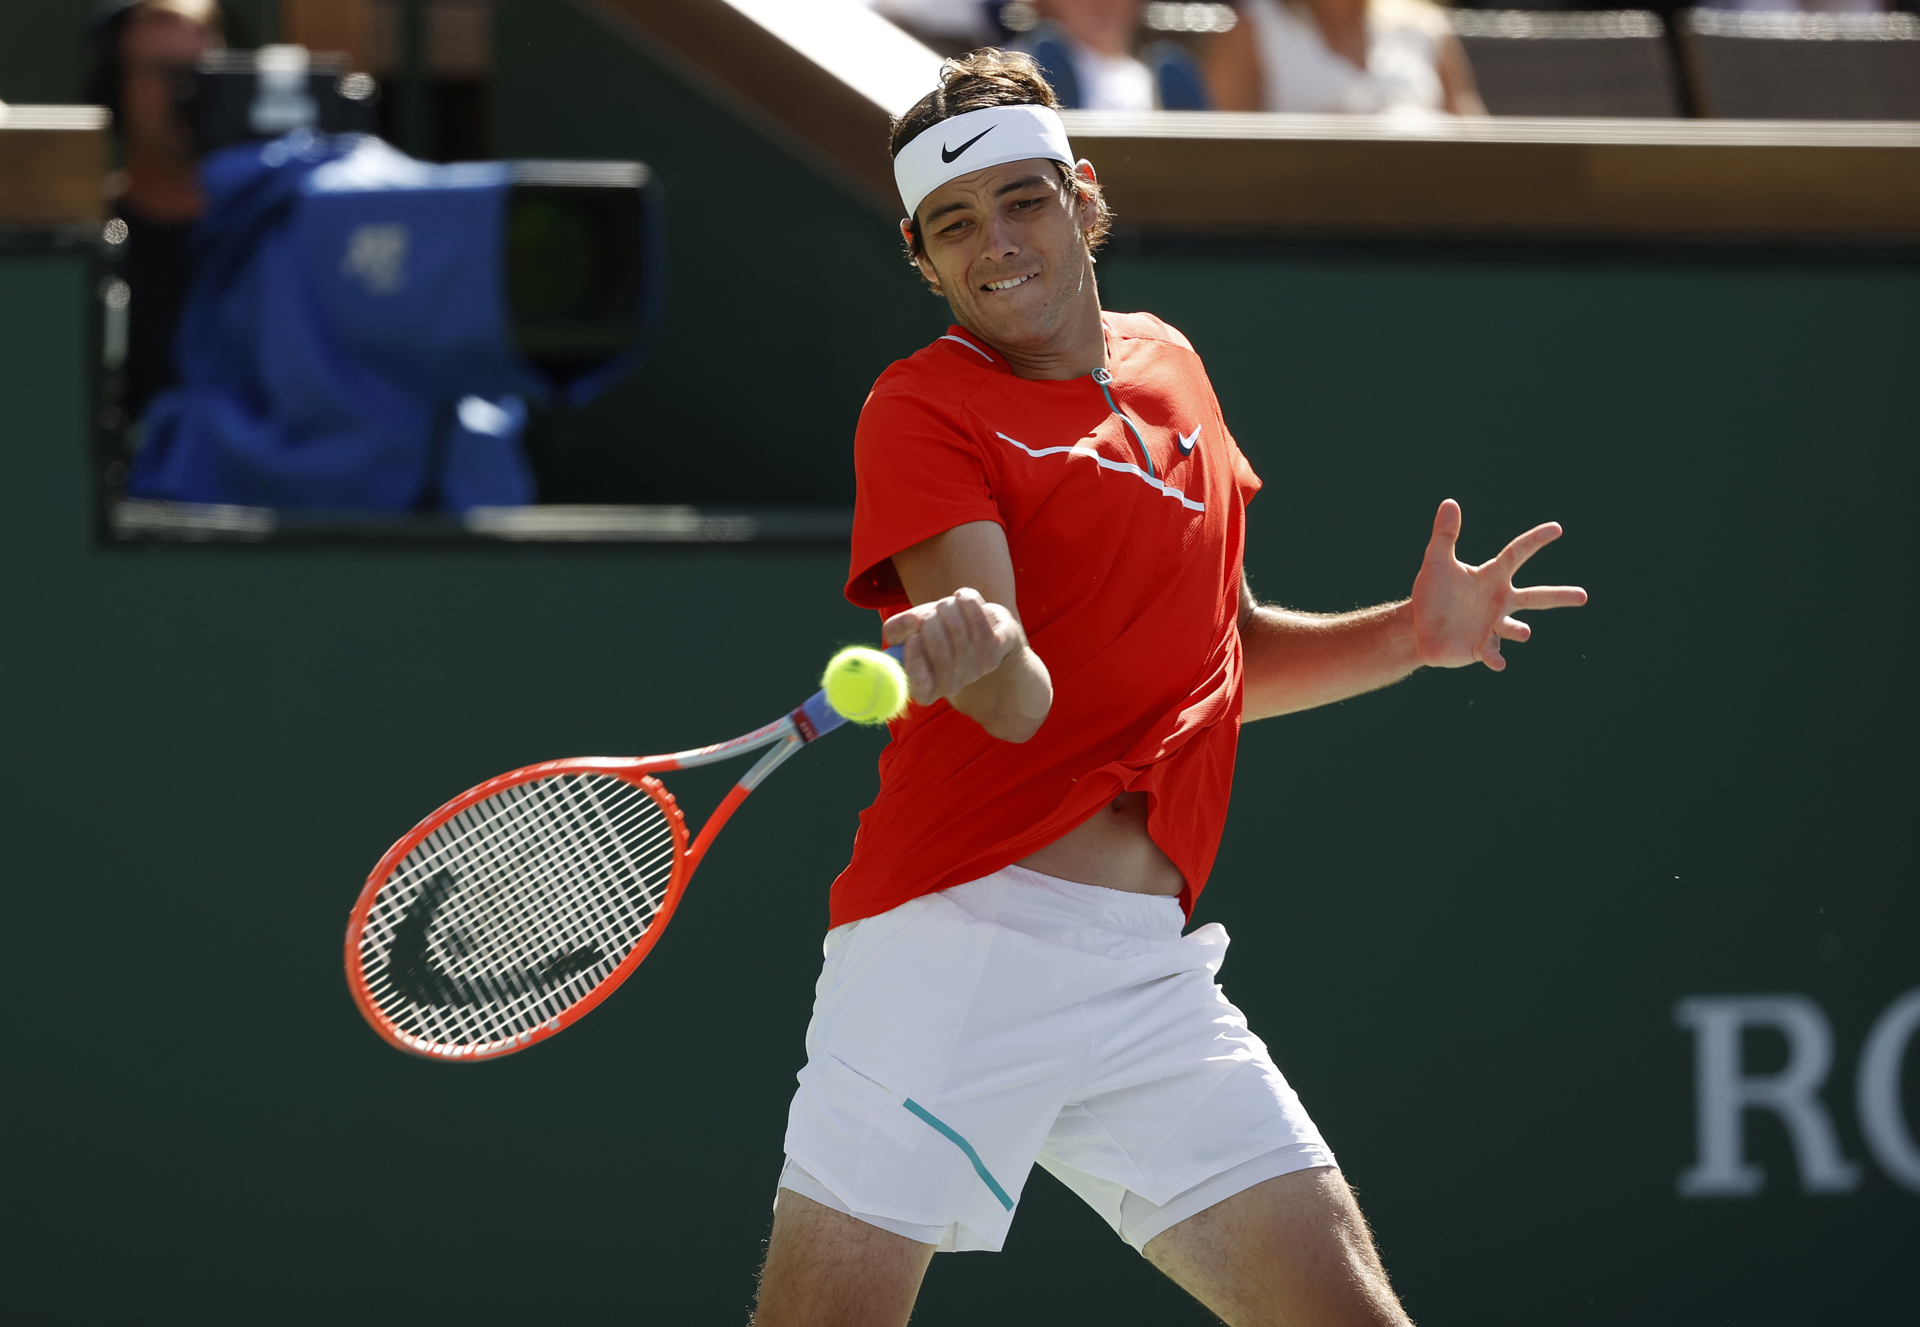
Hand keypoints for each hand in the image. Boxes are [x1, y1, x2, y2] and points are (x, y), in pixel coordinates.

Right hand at [883, 587, 1026, 704]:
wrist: (979, 628)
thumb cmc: (938, 631)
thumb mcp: (910, 630)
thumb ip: (896, 629)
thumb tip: (910, 624)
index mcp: (925, 689)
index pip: (918, 685)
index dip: (914, 659)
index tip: (913, 637)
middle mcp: (951, 686)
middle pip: (937, 646)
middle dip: (930, 620)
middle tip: (930, 613)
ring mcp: (975, 670)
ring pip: (957, 628)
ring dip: (947, 607)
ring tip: (947, 605)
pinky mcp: (995, 649)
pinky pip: (978, 619)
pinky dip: (967, 601)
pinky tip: (962, 598)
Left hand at [1410, 499, 1586, 671]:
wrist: (1419, 626)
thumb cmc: (1432, 593)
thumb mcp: (1436, 561)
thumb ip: (1445, 534)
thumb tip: (1449, 502)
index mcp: (1492, 577)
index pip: (1518, 553)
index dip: (1535, 540)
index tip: (1557, 529)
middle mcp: (1499, 601)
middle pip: (1535, 596)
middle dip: (1559, 596)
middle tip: (1583, 596)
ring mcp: (1492, 625)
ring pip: (1515, 627)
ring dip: (1519, 629)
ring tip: (1524, 632)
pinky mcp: (1481, 647)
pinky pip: (1492, 653)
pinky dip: (1496, 657)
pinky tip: (1498, 663)